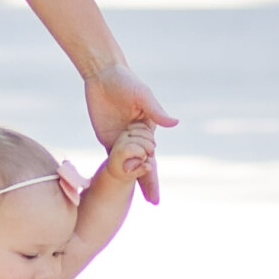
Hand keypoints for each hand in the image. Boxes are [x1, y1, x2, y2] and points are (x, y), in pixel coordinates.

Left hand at [84, 63, 176, 204]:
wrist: (103, 75)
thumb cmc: (125, 82)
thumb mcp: (142, 95)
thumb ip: (155, 110)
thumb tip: (174, 123)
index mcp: (148, 131)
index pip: (152, 158)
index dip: (153, 177)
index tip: (154, 196)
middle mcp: (137, 139)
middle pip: (143, 166)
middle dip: (148, 184)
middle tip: (154, 203)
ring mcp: (122, 140)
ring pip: (128, 165)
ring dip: (133, 181)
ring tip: (137, 200)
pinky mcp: (108, 138)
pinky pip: (112, 158)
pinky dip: (115, 171)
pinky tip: (117, 186)